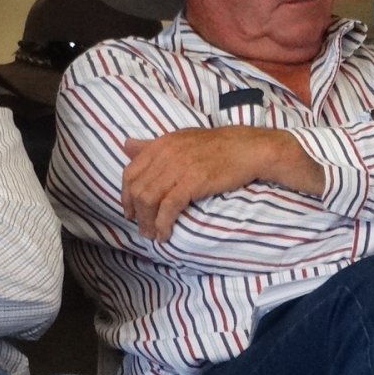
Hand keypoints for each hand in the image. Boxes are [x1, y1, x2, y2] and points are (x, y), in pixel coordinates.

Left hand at [122, 127, 321, 241]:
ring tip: (153, 234)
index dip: (126, 196)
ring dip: (148, 222)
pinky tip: (165, 233)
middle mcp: (166, 155)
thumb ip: (151, 146)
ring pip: (149, 200)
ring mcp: (179, 168)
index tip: (130, 211)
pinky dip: (163, 224)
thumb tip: (126, 145)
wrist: (247, 149)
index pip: (130, 173)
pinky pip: (169, 208)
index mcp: (160, 145)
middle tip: (143, 228)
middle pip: (138, 190)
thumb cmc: (215, 146)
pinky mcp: (193, 182)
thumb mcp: (179, 140)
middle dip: (136, 214)